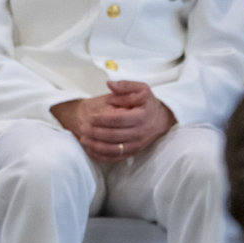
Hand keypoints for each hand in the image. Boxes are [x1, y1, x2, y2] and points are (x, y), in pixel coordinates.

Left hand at [51, 81, 176, 164]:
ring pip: (113, 150)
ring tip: (83, 139)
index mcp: (141, 116)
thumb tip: (109, 84)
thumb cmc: (148, 103)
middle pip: (113, 136)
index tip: (90, 117)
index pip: (118, 120)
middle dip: (95, 133)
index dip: (102, 120)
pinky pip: (115, 158)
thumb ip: (125, 86)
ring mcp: (137, 145)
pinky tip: (90, 150)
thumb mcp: (141, 89)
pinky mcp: (133, 153)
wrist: (161, 119)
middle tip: (82, 127)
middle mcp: (140, 133)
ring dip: (96, 146)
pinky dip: (101, 156)